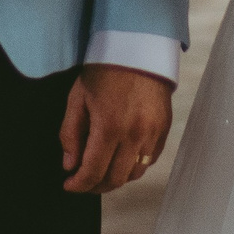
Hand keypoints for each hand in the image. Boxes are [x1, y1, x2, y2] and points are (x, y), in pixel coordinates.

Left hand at [60, 64, 173, 194]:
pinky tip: (121, 158)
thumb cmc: (104, 70)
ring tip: (102, 171)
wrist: (138, 48)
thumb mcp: (77, 98)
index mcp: (109, 126)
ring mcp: (152, 133)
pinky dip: (133, 166)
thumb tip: (70, 164)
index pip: (93, 171)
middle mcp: (134, 134)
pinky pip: (149, 160)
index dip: (79, 185)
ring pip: (134, 174)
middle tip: (83, 181)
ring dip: (115, 178)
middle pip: (115, 179)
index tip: (69, 185)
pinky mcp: (164, 129)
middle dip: (95, 186)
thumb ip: (70, 134)